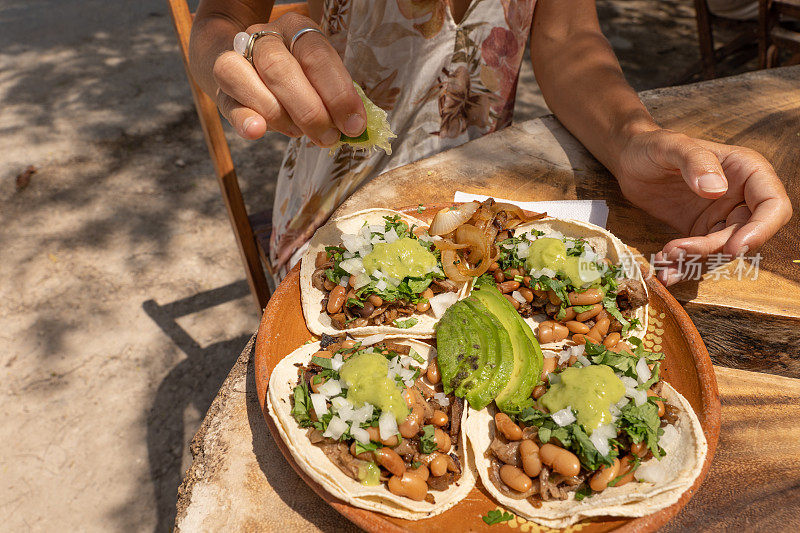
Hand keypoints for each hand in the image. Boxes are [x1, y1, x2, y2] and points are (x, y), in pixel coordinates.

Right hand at [212, 13, 366, 145]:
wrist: (250, 67)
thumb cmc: (299, 78)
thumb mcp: (320, 78)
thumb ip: (335, 98)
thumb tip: (355, 127)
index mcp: (296, 29)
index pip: (316, 54)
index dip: (338, 93)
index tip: (354, 124)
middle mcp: (264, 39)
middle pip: (279, 66)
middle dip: (309, 109)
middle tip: (328, 136)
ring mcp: (236, 61)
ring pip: (244, 77)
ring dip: (277, 113)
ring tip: (299, 133)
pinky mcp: (222, 90)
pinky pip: (228, 103)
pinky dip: (244, 119)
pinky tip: (258, 131)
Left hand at [614, 128, 791, 285]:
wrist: (629, 159)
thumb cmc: (653, 145)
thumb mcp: (671, 145)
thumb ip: (695, 160)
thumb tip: (716, 188)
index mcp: (747, 171)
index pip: (773, 205)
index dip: (760, 231)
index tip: (732, 248)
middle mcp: (740, 196)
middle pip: (744, 235)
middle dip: (713, 249)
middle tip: (676, 250)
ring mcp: (720, 216)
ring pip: (721, 250)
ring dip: (695, 261)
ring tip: (664, 259)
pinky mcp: (699, 231)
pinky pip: (699, 255)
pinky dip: (683, 265)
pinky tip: (663, 267)